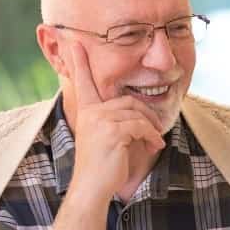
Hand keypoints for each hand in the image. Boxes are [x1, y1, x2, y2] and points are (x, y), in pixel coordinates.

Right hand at [66, 42, 165, 199]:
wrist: (92, 187)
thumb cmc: (103, 166)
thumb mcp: (108, 139)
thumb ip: (117, 121)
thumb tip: (141, 115)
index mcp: (87, 111)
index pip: (83, 82)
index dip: (79, 62)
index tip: (74, 41)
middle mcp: (91, 112)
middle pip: (129, 101)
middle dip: (147, 118)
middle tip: (154, 135)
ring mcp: (100, 120)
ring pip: (138, 113)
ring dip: (151, 130)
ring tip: (153, 144)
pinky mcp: (112, 130)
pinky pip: (141, 125)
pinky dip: (152, 136)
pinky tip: (153, 147)